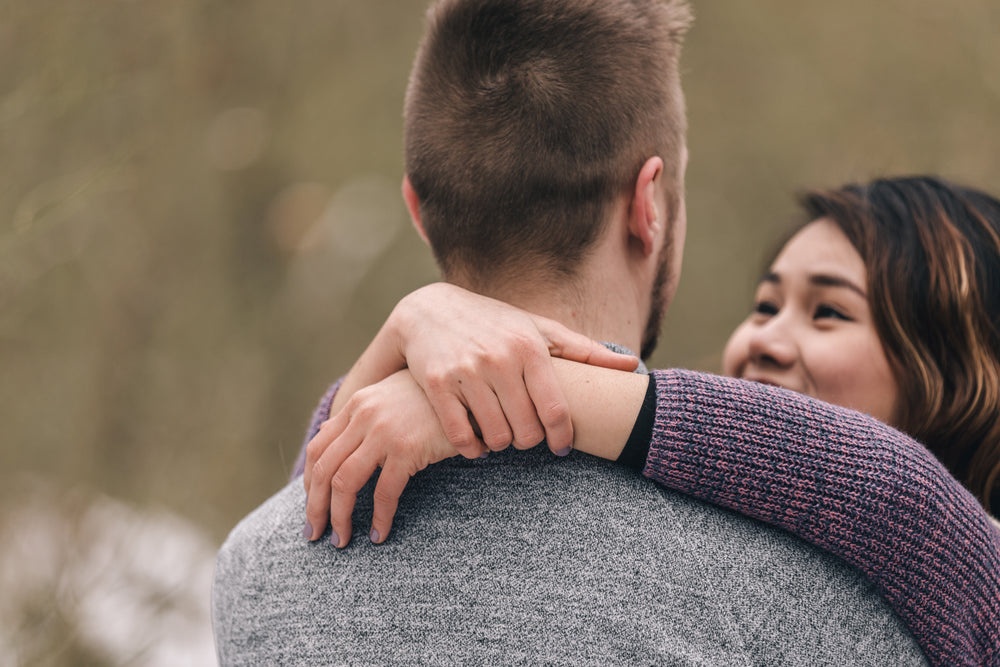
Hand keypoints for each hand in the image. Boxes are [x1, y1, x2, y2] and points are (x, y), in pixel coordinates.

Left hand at [303, 370, 459, 546]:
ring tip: (341, 540)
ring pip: (345, 483)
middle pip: (324, 469)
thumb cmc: (434, 397)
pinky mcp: (408, 449)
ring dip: (338, 516)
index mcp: (357, 405)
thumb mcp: (392, 395)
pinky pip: (384, 492)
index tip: (313, 505)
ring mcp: (384, 432)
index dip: (309, 482)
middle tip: (315, 533)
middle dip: (315, 507)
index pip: (317, 448)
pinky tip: (379, 534)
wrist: (470, 388)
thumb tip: (330, 434)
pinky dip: (379, 518)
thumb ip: (362, 414)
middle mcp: (364, 416)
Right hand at [388, 283, 637, 457]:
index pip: (555, 410)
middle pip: (526, 430)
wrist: (429, 310)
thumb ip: (585, 351)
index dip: (562, 436)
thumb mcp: (539, 329)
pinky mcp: (436, 384)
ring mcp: (466, 372)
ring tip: (503, 436)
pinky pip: (462, 436)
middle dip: (529, 441)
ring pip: (496, 436)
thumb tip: (634, 365)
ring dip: (501, 445)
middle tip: (527, 438)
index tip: (561, 446)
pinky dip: (472, 448)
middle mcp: (499, 359)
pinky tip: (477, 442)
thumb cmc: (495, 323)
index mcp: (529, 347)